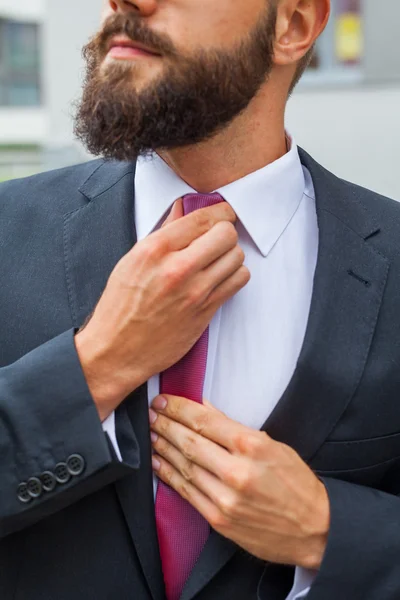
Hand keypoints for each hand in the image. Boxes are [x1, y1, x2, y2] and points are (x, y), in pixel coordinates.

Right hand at [75, 200, 249, 420]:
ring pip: (236, 257)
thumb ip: (162, 233)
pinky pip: (238, 281)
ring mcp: (195, 291)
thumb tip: (182, 210)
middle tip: (217, 239)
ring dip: (231, 255)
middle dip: (225, 233)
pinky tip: (220, 278)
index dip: (219, 213)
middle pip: (226, 234)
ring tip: (217, 260)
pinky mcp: (206, 311)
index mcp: (154, 250)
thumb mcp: (131, 261)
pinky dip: (234, 276)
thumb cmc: (120, 307)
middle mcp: (177, 268)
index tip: (222, 215)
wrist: (117, 351)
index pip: (202, 218)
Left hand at [149, 394, 329, 569]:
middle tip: (151, 414)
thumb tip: (205, 408)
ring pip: (184, 466)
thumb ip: (235, 427)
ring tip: (152, 434)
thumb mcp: (273, 445)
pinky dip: (169, 476)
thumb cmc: (296, 482)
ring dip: (163, 448)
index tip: (164, 401)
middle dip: (166, 425)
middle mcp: (237, 471)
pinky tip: (158, 463)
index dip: (180, 408)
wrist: (315, 528)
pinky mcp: (219, 519)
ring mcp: (226, 498)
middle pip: (190, 442)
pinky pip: (187, 492)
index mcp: (253, 446)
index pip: (206, 421)